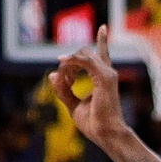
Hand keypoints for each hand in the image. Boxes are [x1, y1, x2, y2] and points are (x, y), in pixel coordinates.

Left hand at [49, 26, 129, 148]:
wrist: (106, 134)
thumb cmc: (94, 124)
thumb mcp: (73, 104)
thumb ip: (63, 89)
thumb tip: (52, 73)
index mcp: (103, 79)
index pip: (103, 55)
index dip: (103, 40)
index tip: (103, 27)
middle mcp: (108, 74)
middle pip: (85, 53)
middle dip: (69, 63)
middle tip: (64, 82)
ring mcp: (108, 75)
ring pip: (82, 55)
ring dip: (67, 65)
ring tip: (64, 81)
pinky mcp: (105, 78)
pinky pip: (83, 61)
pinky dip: (71, 62)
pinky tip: (62, 63)